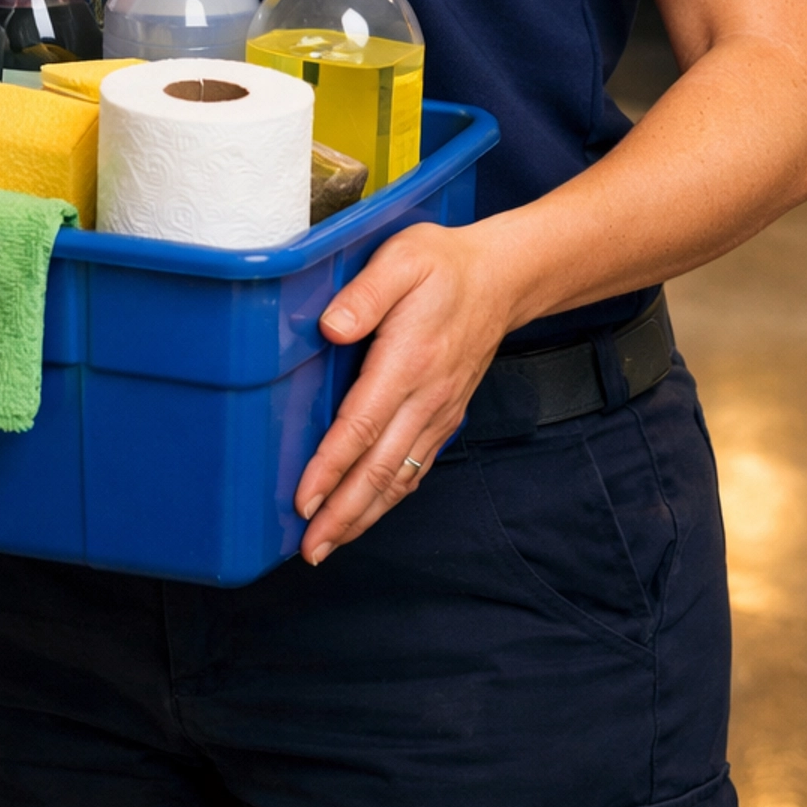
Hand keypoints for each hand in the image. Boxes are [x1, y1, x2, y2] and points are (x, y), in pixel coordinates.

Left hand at [294, 219, 513, 565]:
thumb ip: (364, 293)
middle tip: (310, 548)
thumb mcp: (402, 258)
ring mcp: (439, 412)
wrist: (502, 278)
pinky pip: (416, 468)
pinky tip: (368, 512)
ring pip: (399, 477)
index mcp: (409, 360)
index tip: (304, 499)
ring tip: (329, 544)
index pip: (363, 425)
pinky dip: (390, 498)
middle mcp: (426, 396)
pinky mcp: (444, 417)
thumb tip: (330, 328)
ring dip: (363, 515)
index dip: (331, 467)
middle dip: (342, 512)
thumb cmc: (444, 265)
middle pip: (380, 468)